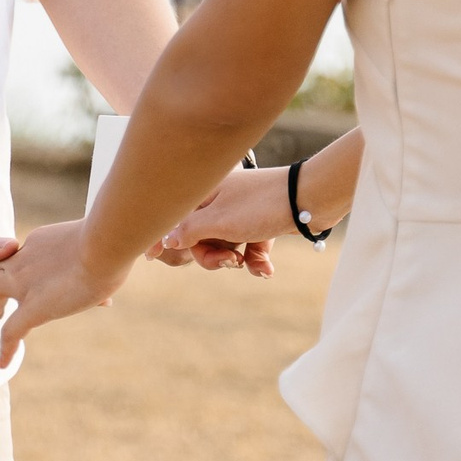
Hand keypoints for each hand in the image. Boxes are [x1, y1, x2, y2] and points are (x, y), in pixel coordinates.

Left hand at [0, 218, 133, 367]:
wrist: (106, 242)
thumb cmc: (110, 239)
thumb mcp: (94, 244)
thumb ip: (90, 263)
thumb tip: (103, 291)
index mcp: (35, 244)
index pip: (6, 257)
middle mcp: (22, 261)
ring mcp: (24, 285)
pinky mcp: (35, 307)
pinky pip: (10, 332)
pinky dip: (4, 350)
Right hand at [159, 164, 292, 272]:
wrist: (310, 200)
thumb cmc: (260, 205)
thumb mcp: (218, 222)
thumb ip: (189, 231)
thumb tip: (167, 238)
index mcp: (205, 192)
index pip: (175, 216)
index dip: (163, 236)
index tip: (150, 256)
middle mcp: (220, 200)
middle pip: (200, 236)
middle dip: (211, 255)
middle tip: (229, 261)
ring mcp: (241, 212)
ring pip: (224, 244)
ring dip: (235, 260)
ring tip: (249, 263)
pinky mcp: (260, 223)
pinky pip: (248, 246)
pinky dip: (255, 260)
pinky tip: (266, 269)